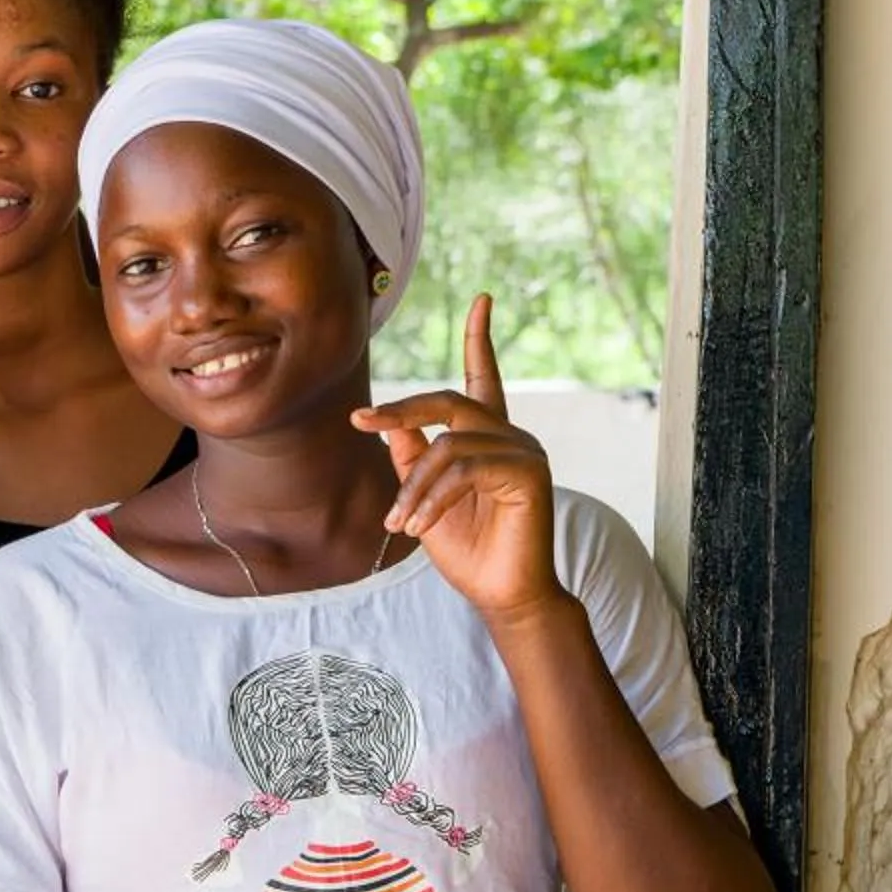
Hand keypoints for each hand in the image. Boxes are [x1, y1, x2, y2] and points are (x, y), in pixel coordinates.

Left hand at [352, 294, 561, 622]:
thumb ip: (411, 455)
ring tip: (398, 523)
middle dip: (401, 409)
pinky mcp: (530, 473)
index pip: (483, 377)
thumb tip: (388, 419)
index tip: (483, 299)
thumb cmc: (464, 546)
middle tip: (361, 420)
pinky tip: (419, 526)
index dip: (480, 339)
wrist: (498, 592)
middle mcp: (510, 435)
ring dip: (413, 487)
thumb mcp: (423, 496)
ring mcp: (525, 451)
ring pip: (449, 445)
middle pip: (449, 402)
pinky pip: (464, 470)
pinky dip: (432, 498)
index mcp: (486, 436)